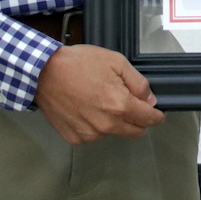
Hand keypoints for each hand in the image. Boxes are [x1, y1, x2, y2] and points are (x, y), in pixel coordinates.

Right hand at [34, 43, 164, 144]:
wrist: (43, 73)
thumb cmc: (78, 64)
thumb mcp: (116, 61)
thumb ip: (138, 82)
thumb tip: (149, 99)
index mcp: (119, 105)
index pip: (149, 119)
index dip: (156, 115)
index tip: (157, 113)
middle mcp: (106, 125)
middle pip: (135, 132)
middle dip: (138, 120)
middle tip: (129, 104)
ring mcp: (89, 134)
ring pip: (113, 133)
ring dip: (114, 121)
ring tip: (98, 100)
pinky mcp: (75, 138)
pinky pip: (93, 135)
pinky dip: (94, 125)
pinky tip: (85, 108)